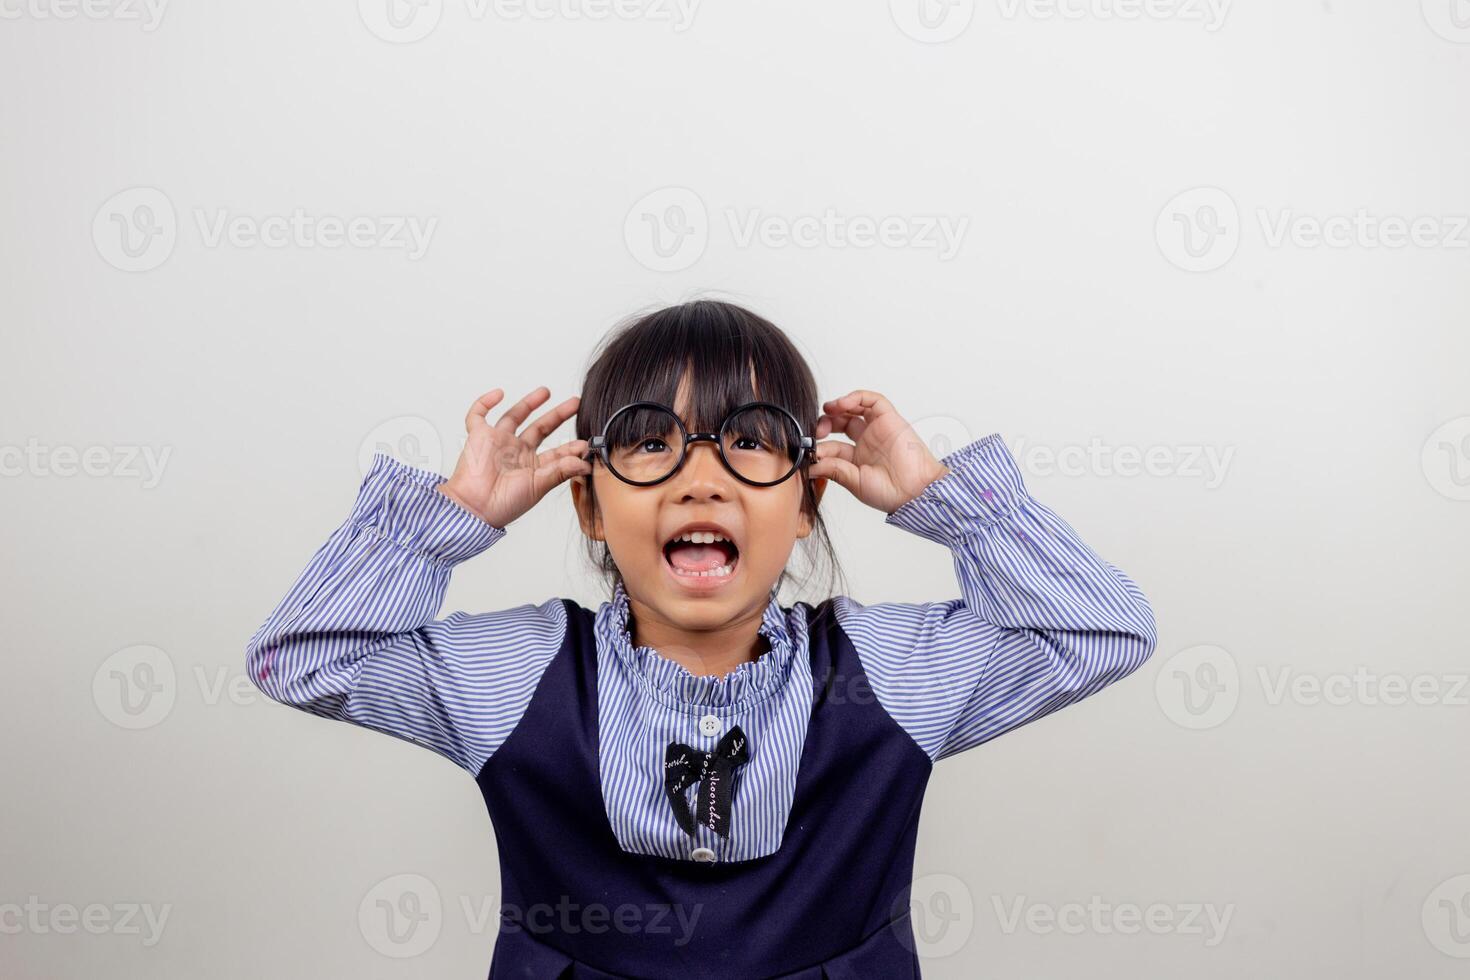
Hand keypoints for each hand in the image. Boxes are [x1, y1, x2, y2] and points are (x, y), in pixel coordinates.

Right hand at [436, 386, 590, 528]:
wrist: (475, 508)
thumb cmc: (504, 504)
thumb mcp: (538, 486)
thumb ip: (561, 471)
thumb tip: (585, 462)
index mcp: (532, 467)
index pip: (556, 452)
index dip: (571, 447)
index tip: (586, 443)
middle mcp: (516, 452)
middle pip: (540, 428)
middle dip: (558, 415)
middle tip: (575, 403)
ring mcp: (498, 442)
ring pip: (515, 416)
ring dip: (530, 403)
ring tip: (546, 392)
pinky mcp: (478, 436)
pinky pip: (478, 415)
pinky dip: (485, 402)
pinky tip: (499, 393)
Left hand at [808, 389, 950, 514]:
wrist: (916, 491)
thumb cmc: (891, 493)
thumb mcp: (854, 482)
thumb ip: (833, 470)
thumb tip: (809, 466)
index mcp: (857, 460)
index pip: (832, 446)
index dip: (819, 446)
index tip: (809, 451)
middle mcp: (866, 442)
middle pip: (840, 423)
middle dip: (825, 423)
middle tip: (818, 430)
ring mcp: (877, 430)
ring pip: (854, 409)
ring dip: (838, 407)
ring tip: (828, 410)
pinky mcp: (889, 418)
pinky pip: (872, 401)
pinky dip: (856, 398)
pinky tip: (843, 404)